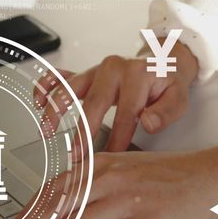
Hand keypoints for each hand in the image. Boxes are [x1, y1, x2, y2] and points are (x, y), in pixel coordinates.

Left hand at [4, 142, 217, 218]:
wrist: (211, 176)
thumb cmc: (173, 176)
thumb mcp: (129, 170)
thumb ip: (98, 184)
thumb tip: (69, 207)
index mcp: (103, 165)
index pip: (53, 192)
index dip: (26, 216)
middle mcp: (110, 179)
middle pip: (55, 210)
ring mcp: (126, 200)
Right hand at [35, 39, 199, 150]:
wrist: (163, 62)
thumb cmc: (167, 84)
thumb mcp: (178, 98)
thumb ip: (165, 112)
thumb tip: (147, 123)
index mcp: (138, 75)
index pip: (126, 112)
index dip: (117, 137)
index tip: (110, 156)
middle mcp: (114, 68)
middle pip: (94, 101)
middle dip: (83, 131)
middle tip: (76, 155)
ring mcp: (97, 69)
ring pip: (72, 87)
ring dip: (56, 109)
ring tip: (47, 131)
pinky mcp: (87, 72)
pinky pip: (62, 75)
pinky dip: (47, 86)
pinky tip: (39, 101)